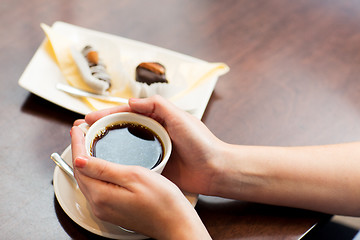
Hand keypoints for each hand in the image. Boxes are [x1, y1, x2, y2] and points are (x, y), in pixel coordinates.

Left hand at [71, 126, 210, 238]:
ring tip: (90, 144)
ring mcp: (105, 210)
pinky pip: (97, 189)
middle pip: (81, 174)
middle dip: (79, 151)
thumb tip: (79, 159)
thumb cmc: (162, 201)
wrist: (176, 224)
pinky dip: (95, 174)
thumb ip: (104, 169)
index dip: (77, 144)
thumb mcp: (134, 177)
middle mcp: (99, 206)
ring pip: (88, 181)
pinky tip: (102, 165)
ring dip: (86, 162)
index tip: (77, 128)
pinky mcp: (114, 211)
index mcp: (101, 195)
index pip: (79, 165)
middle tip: (82, 132)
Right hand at [83, 95, 224, 194]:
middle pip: (121, 128)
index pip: (127, 113)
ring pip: (124, 145)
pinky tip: (104, 164)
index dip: (107, 114)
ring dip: (106, 144)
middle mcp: (152, 132)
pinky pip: (131, 162)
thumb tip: (132, 101)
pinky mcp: (153, 165)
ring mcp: (151, 150)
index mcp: (158, 118)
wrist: (214, 170)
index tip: (90, 117)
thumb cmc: (201, 143)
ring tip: (87, 147)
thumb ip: (158, 106)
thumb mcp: (181, 117)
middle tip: (82, 131)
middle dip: (102, 128)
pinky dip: (117, 161)